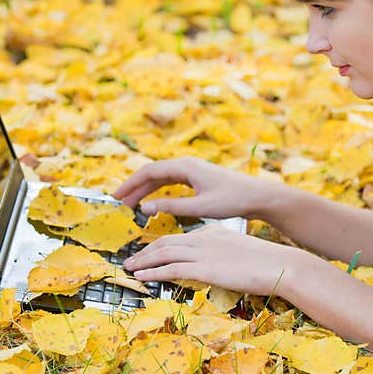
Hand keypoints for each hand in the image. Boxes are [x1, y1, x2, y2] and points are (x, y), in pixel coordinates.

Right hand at [112, 156, 272, 219]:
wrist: (257, 196)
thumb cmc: (232, 200)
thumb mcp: (200, 207)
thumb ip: (171, 207)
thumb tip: (144, 208)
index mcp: (185, 166)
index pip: (149, 171)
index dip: (130, 184)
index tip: (115, 196)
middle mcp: (187, 164)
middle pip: (152, 173)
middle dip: (134, 187)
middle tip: (118, 202)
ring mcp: (192, 170)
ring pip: (161, 178)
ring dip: (144, 190)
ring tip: (130, 204)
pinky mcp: (197, 178)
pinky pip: (171, 182)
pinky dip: (158, 191)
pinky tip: (151, 202)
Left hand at [122, 223, 309, 296]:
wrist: (280, 265)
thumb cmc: (266, 263)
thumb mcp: (239, 253)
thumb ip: (222, 256)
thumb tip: (213, 267)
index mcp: (212, 232)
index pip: (179, 238)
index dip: (160, 246)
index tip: (149, 254)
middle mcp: (204, 238)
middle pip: (165, 242)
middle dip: (144, 252)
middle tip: (130, 260)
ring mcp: (204, 252)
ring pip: (164, 253)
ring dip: (142, 261)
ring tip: (129, 269)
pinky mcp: (205, 268)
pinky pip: (171, 268)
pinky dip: (152, 272)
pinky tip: (141, 277)